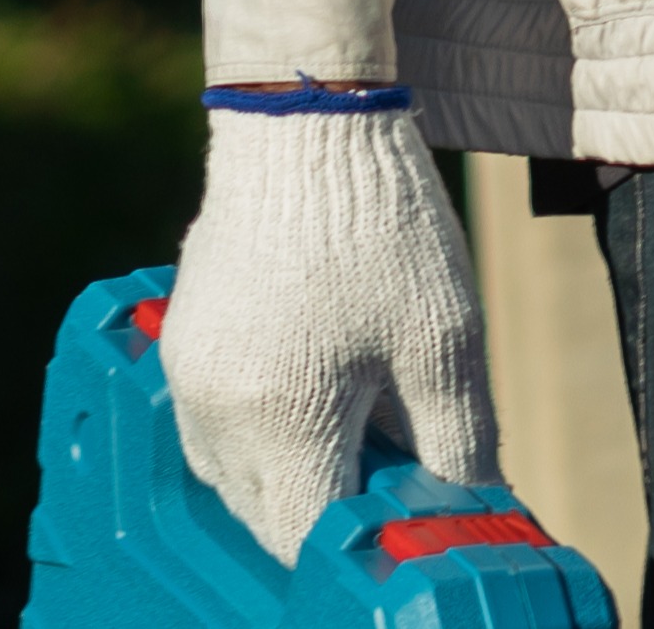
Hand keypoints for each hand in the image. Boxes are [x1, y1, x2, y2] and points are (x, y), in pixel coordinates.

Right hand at [167, 104, 494, 547]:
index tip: (413, 504)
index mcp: (282, 418)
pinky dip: (262, 434)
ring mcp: (189, 377)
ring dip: (292, 476)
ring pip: (236, 476)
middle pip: (269, 515)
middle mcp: (216, 411)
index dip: (367, 535)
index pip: (311, 535)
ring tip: (361, 425)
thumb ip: (458, 440)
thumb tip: (470, 504)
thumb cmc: (382, 224)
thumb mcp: (445, 339)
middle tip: (398, 466)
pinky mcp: (183, 343)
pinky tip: (315, 390)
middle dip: (332, 509)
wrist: (304, 118)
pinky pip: (214, 425)